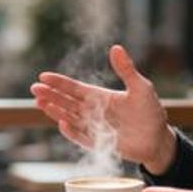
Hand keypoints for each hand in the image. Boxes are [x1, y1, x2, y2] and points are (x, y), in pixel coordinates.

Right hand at [30, 44, 176, 172]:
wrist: (158, 140)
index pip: (74, 88)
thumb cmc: (150, 112)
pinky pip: (81, 137)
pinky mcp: (97, 143)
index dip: (59, 83)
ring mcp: (94, 128)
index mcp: (100, 97)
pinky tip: (62, 122)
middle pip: (67, 102)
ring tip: (40, 103)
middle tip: (34, 89)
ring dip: (55, 110)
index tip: (43, 76)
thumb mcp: (141, 87)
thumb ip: (126, 69)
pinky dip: (71, 131)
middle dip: (51, 95)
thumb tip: (116, 47)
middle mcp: (93, 111)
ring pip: (69, 117)